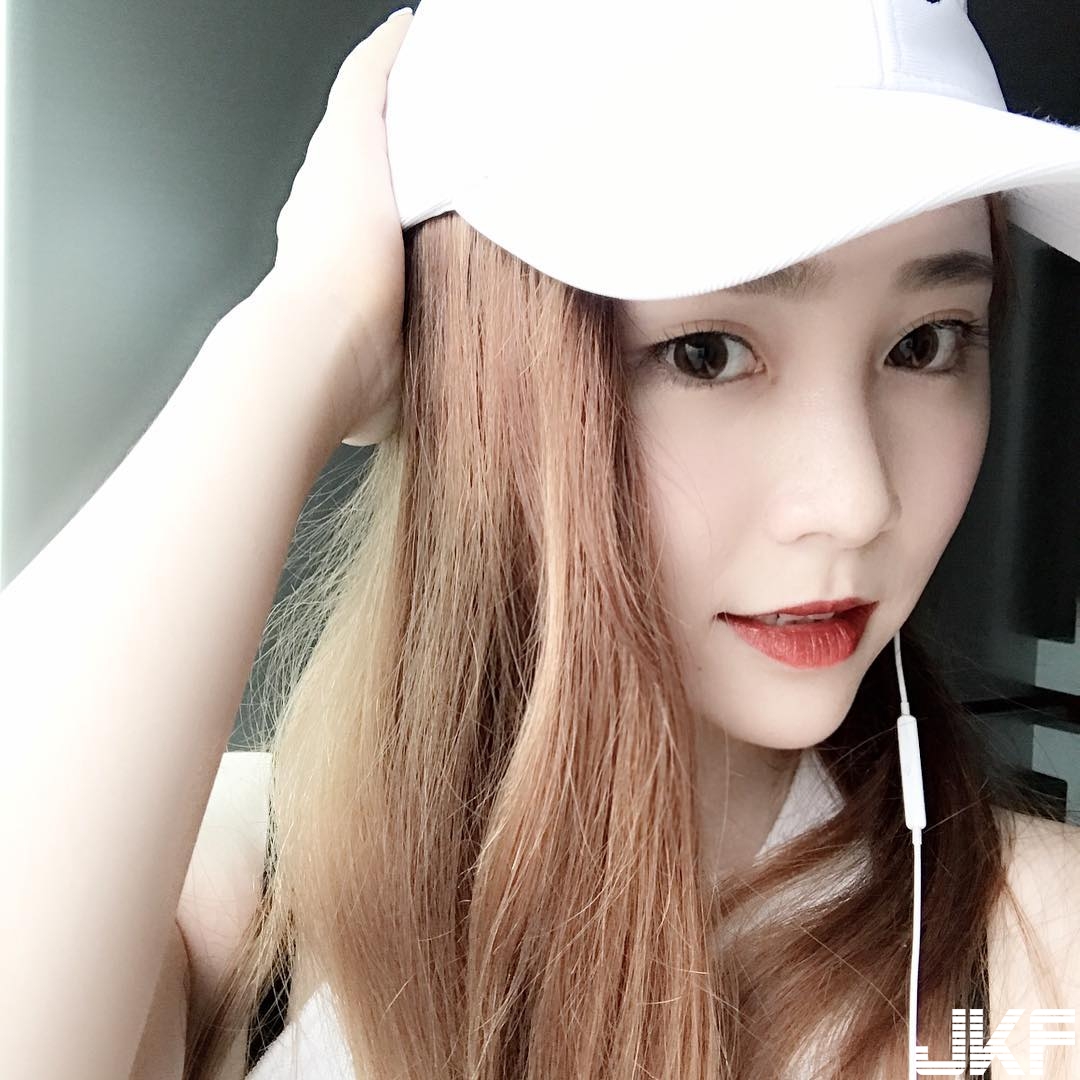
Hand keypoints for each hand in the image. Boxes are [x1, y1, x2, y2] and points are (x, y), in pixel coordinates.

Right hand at [256, 7, 413, 445]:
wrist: (314, 352)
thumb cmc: (343, 382)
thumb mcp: (378, 389)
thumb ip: (391, 385)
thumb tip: (391, 415)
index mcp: (323, 266)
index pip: (345, 230)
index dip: (365, 223)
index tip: (387, 223)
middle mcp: (318, 211)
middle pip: (352, 172)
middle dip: (380, 160)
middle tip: (413, 147)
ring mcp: (331, 176)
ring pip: (363, 126)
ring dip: (389, 104)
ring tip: (427, 82)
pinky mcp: (347, 143)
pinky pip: (367, 83)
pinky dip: (386, 56)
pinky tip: (411, 32)